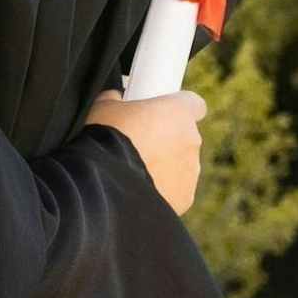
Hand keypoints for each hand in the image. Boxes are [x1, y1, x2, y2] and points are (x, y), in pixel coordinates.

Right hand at [85, 88, 206, 213]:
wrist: (105, 182)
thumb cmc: (106, 137)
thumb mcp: (104, 107)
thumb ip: (117, 100)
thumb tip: (115, 99)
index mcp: (178, 113)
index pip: (193, 103)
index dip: (176, 107)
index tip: (159, 112)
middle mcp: (192, 141)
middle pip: (184, 136)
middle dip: (164, 139)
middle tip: (135, 142)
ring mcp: (191, 172)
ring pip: (180, 164)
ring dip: (161, 165)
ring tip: (130, 169)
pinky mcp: (184, 197)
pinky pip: (174, 189)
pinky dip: (159, 188)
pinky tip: (134, 188)